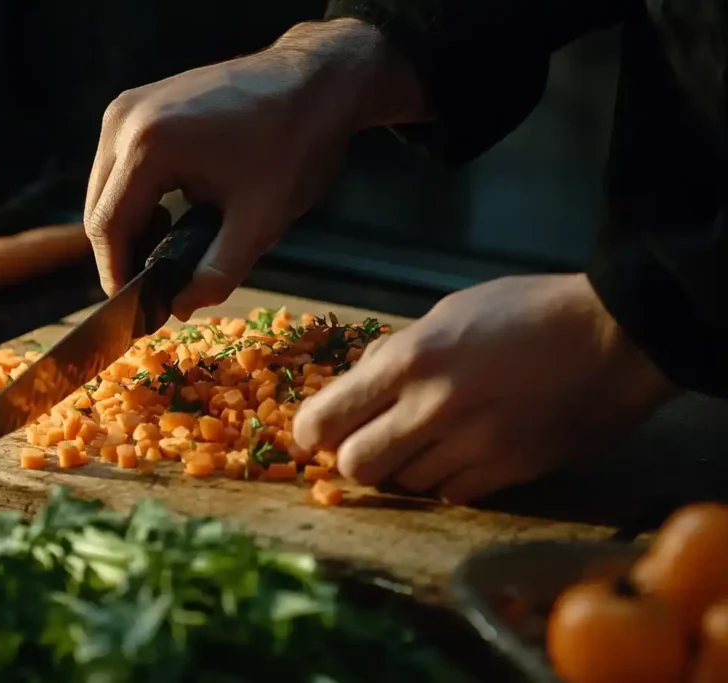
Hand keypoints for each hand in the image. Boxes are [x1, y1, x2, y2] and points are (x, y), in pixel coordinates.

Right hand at [83, 19, 423, 319]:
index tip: (136, 314)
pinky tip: (169, 218)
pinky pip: (119, 166)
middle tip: (155, 293)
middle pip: (98, 208)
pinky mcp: (141, 104)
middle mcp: (125, 119)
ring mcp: (129, 106)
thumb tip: (179, 308)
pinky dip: (135, 199)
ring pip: (105, 188)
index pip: (108, 227)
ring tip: (167, 255)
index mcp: (149, 145)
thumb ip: (217, 273)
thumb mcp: (260, 220)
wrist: (316, 81)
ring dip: (128, 228)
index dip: (117, 276)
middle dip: (122, 255)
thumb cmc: (294, 143)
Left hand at [293, 274, 677, 503]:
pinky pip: (450, 492)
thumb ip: (397, 351)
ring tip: (429, 438)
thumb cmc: (529, 311)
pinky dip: (445, 478)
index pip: (326, 418)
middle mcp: (431, 408)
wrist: (615, 337)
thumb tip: (358, 381)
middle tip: (370, 440)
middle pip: (355, 466)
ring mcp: (471, 446)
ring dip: (404, 466)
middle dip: (354, 457)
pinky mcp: (508, 472)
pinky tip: (463, 452)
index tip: (318, 433)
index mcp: (410, 359)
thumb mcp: (450, 312)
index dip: (312, 432)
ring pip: (403, 483)